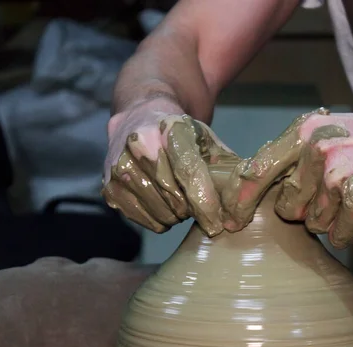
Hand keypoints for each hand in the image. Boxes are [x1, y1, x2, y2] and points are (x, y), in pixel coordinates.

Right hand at [102, 98, 237, 235]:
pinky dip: (160, 219)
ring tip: (180, 198)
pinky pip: (144, 220)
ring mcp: (120, 167)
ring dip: (177, 215)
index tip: (218, 225)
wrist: (139, 115)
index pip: (189, 172)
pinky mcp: (109, 187)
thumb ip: (227, 168)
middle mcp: (139, 145)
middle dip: (194, 209)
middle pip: (175, 198)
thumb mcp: (207, 139)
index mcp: (169, 129)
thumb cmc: (182, 133)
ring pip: (160, 213)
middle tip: (199, 202)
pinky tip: (163, 201)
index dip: (206, 202)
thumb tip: (243, 205)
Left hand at [221, 108, 352, 247]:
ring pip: (315, 224)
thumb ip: (297, 156)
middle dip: (308, 208)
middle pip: (288, 207)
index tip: (231, 224)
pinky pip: (339, 236)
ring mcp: (337, 178)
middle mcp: (315, 152)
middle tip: (341, 189)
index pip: (256, 171)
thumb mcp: (333, 132)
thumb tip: (261, 189)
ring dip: (336, 218)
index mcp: (305, 132)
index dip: (240, 202)